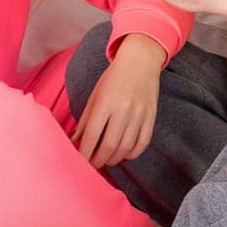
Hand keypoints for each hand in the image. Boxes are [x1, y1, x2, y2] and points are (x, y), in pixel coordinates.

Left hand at [73, 34, 165, 167]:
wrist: (140, 61)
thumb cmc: (114, 78)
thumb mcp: (95, 95)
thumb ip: (86, 119)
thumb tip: (75, 141)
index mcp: (105, 103)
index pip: (92, 136)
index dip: (84, 153)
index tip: (80, 162)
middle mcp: (123, 110)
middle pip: (109, 146)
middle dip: (98, 161)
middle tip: (92, 165)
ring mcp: (139, 115)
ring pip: (126, 148)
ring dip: (114, 159)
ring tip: (106, 160)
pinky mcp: (151, 117)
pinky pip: (142, 143)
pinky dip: (132, 154)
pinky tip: (123, 154)